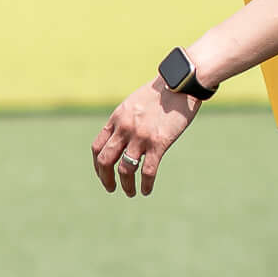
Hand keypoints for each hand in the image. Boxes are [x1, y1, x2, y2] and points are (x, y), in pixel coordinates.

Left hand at [89, 79, 198, 197]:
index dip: (97, 165)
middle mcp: (125, 129)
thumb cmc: (161, 93)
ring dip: (126, 185)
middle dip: (106, 178)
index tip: (103, 173)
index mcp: (117, 119)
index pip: (97, 147)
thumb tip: (121, 136)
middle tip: (111, 188)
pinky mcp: (158, 143)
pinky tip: (146, 190)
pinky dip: (145, 184)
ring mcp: (140, 137)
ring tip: (130, 192)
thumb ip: (125, 120)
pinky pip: (147, 171)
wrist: (180, 84)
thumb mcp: (134, 104)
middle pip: (105, 161)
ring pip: (125, 170)